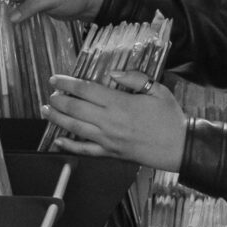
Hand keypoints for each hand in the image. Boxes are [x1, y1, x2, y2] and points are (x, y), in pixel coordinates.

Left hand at [42, 72, 186, 171]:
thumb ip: (134, 78)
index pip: (86, 90)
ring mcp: (108, 139)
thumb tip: (113, 73)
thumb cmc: (170, 117)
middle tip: (49, 94)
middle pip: (75, 108)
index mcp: (120, 103)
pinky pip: (85, 150)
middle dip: (58, 100)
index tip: (55, 79)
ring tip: (46, 111)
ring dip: (57, 118)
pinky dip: (70, 145)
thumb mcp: (157, 90)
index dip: (67, 83)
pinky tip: (58, 139)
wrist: (180, 146)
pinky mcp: (110, 153)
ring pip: (75, 127)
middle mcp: (109, 122)